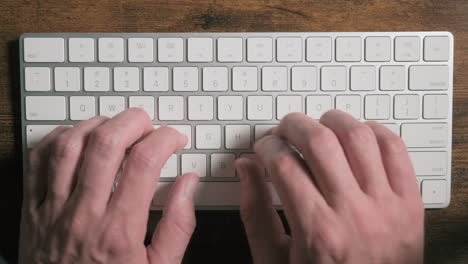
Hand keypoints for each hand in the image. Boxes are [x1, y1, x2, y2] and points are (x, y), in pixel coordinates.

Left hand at [19, 108, 198, 263]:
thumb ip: (178, 225)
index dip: (165, 139)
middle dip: (133, 121)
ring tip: (115, 126)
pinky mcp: (32, 210)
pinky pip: (38, 160)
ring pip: (70, 145)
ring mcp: (53, 209)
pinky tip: (78, 138)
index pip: (144, 162)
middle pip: (106, 144)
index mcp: (120, 230)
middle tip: (147, 124)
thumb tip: (188, 183)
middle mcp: (84, 214)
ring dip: (97, 124)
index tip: (174, 139)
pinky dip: (59, 139)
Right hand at [236, 111, 423, 263]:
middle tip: (284, 130)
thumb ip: (255, 213)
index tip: (263, 147)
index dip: (266, 146)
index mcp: (316, 231)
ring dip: (331, 120)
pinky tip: (356, 136)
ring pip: (358, 136)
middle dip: (293, 124)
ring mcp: (386, 205)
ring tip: (319, 127)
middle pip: (319, 141)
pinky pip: (394, 148)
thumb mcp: (275, 259)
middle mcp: (353, 214)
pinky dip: (373, 131)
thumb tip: (246, 167)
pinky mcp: (409, 201)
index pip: (283, 163)